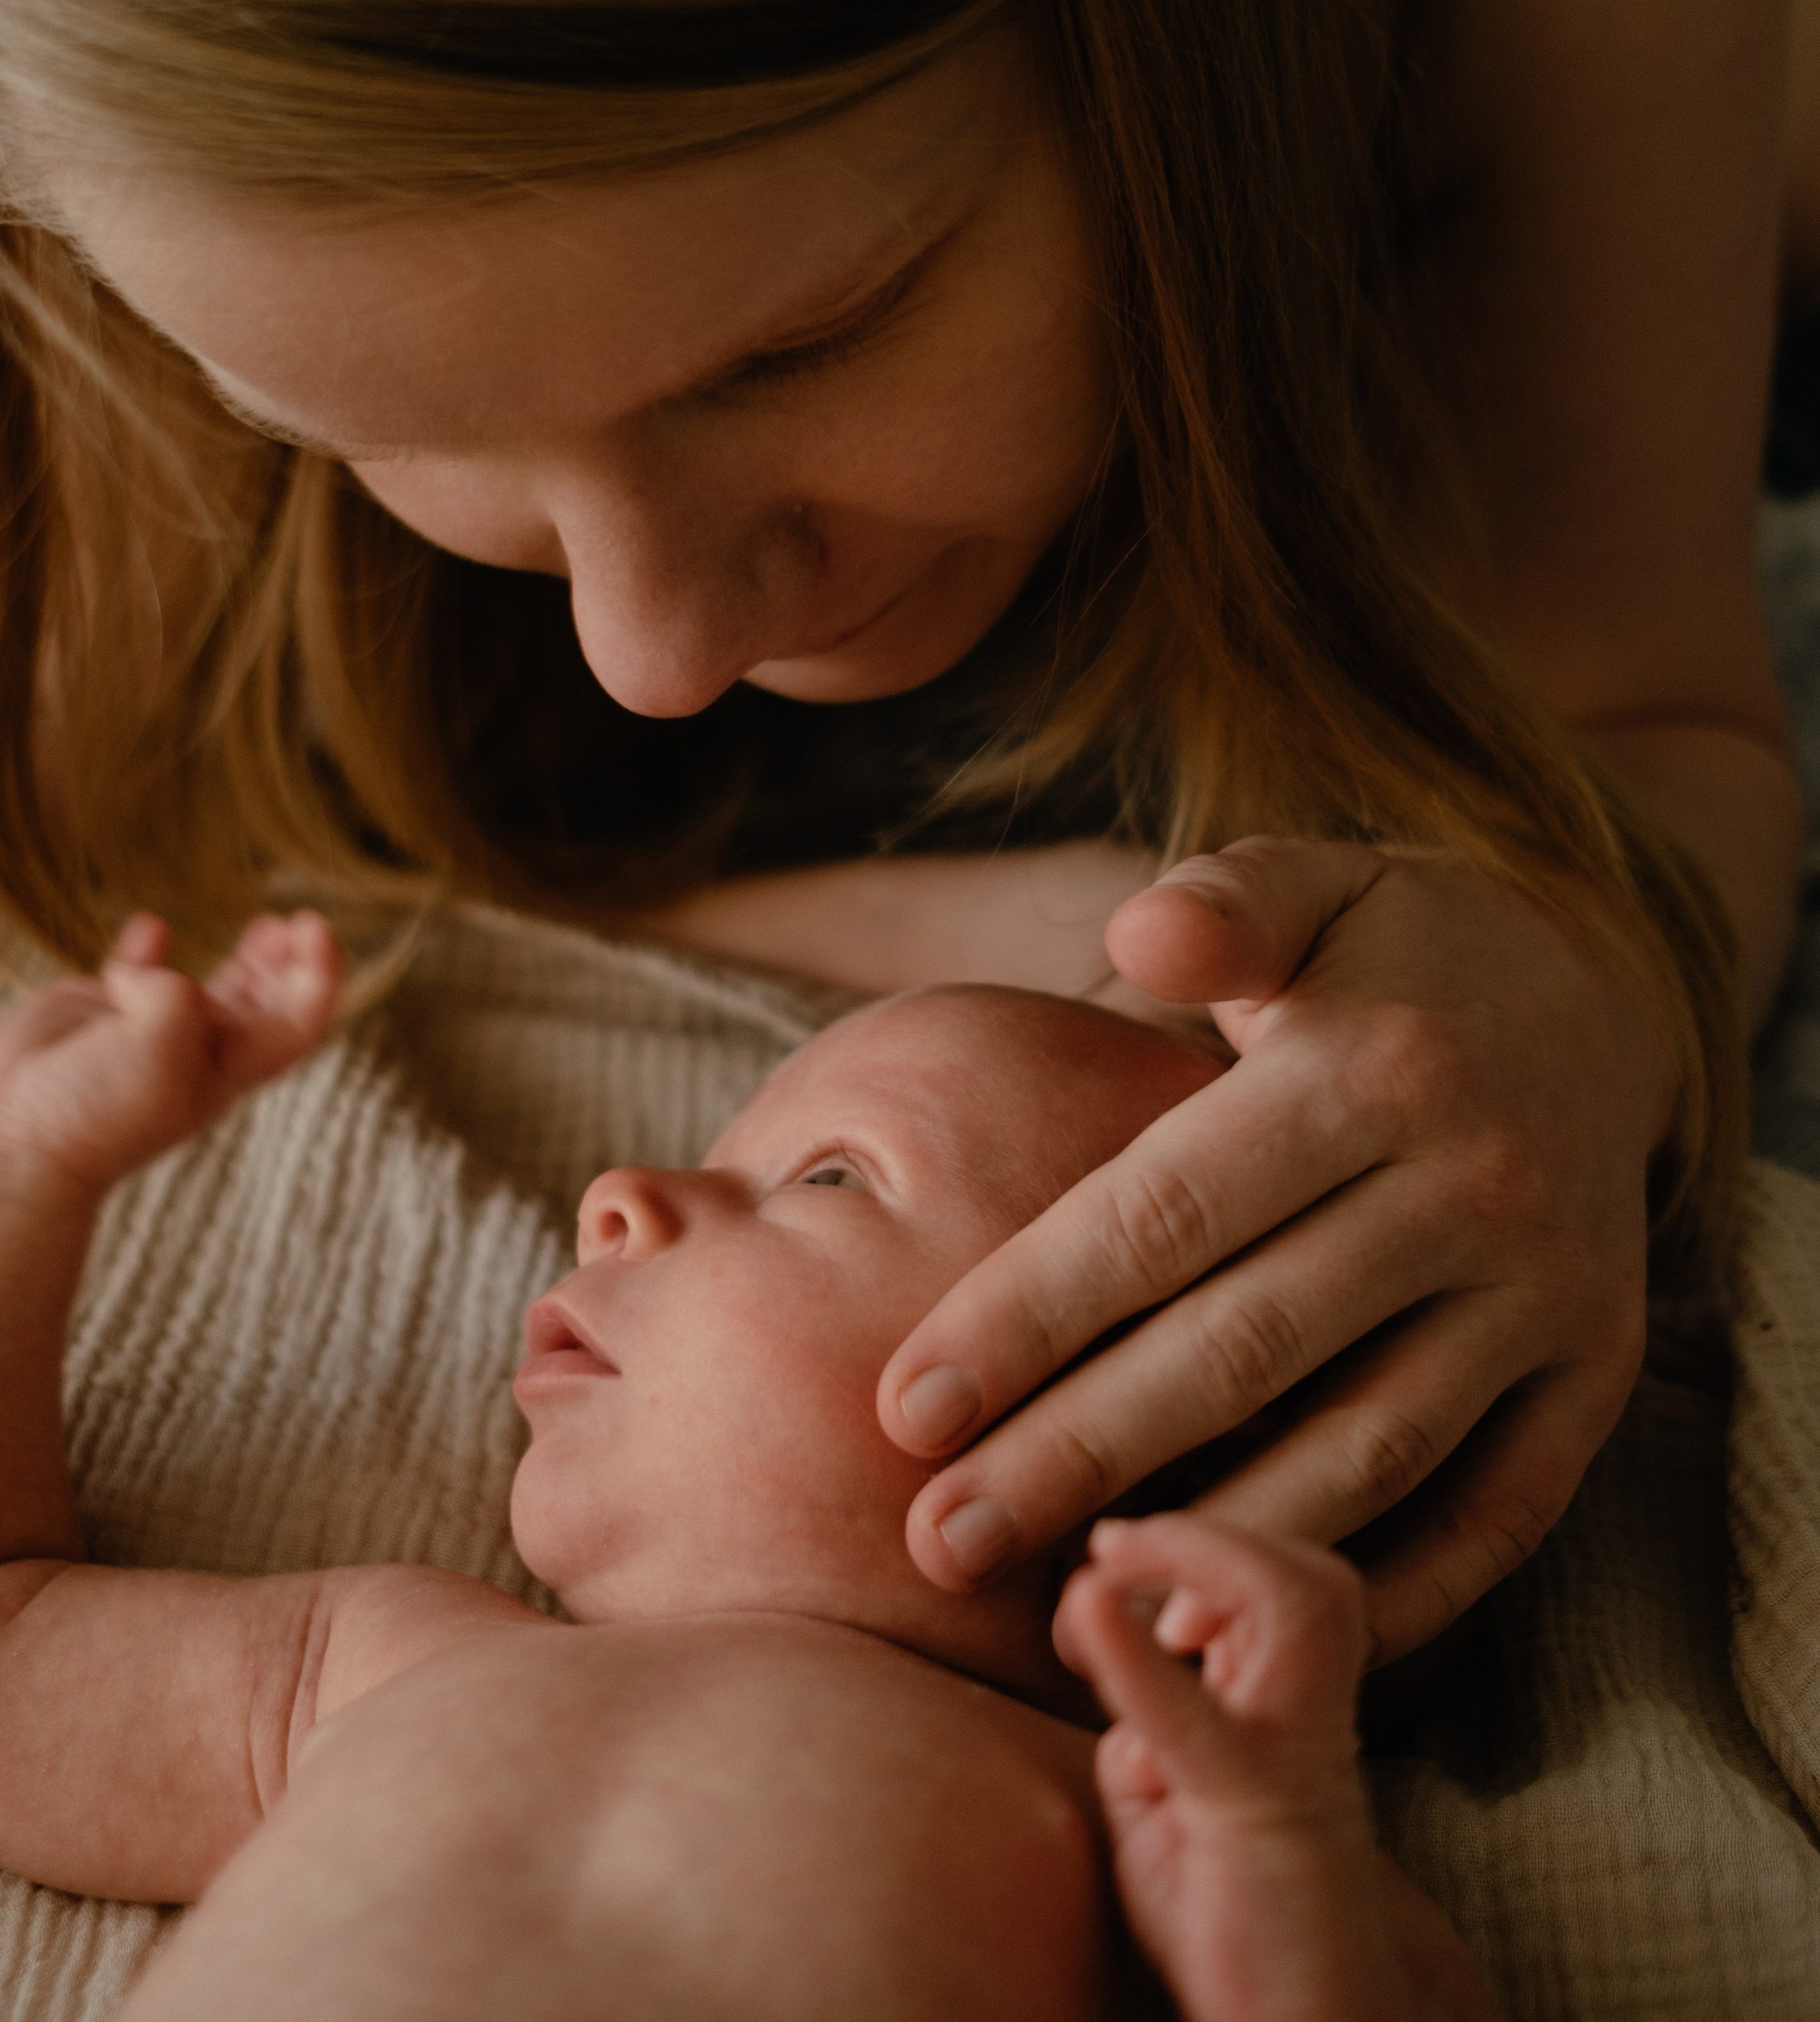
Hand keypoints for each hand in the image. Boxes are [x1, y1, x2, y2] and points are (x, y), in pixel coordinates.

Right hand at [0, 911, 342, 1198]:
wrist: (15, 1138)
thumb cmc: (97, 1106)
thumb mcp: (162, 1042)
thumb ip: (176, 993)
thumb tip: (147, 970)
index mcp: (231, 1066)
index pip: (298, 1021)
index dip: (319, 974)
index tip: (314, 927)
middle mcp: (198, 1049)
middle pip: (266, 1005)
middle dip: (290, 964)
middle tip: (296, 923)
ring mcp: (148, 1029)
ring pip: (212, 988)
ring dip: (246, 959)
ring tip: (266, 926)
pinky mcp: (97, 1012)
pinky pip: (134, 972)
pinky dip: (147, 948)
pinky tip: (153, 929)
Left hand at [878, 837, 1669, 1659]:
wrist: (1597, 997)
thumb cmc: (1392, 953)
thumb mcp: (1315, 883)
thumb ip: (1224, 905)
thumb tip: (1136, 934)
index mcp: (1374, 1071)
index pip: (1164, 1217)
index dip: (1026, 1318)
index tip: (903, 1410)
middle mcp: (1476, 1191)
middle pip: (1242, 1351)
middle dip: (1077, 1456)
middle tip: (943, 1540)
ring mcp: (1551, 1296)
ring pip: (1365, 1452)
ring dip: (1213, 1543)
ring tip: (1077, 1609)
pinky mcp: (1599, 1376)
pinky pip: (1494, 1515)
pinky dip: (1384, 1590)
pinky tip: (1248, 1620)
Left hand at [1055, 1515, 1494, 2021]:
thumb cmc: (1231, 1921)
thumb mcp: (1161, 1801)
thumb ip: (1141, 1721)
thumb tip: (1097, 1637)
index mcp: (1289, 1712)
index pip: (1276, 1581)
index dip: (1201, 1545)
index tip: (1114, 1554)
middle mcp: (1311, 1723)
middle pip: (1306, 1574)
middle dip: (1209, 1535)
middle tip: (1117, 1546)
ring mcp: (1300, 1763)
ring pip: (1299, 1606)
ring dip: (1202, 1561)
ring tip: (1111, 1574)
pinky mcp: (1264, 1816)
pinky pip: (1204, 1721)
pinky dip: (1137, 1658)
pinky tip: (1088, 1608)